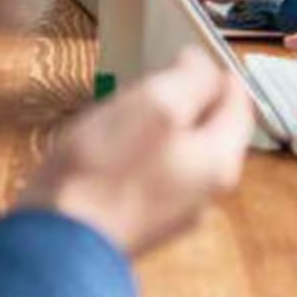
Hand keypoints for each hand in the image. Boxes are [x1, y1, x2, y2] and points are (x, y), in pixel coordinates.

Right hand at [22, 49, 253, 258]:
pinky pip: (153, 177)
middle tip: (156, 77)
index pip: (238, 104)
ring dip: (161, 127)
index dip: (217, 72)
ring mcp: (173, 213)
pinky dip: (141, 154)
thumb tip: (202, 63)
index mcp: (219, 161)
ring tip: (129, 108)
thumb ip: (191, 80)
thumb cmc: (105, 169)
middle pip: (210, 132)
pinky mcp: (140, 224)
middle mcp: (205, 193)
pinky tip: (110, 149)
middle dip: (189, 100)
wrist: (59, 243)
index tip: (187, 53)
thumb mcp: (156, 105)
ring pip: (180, 155)